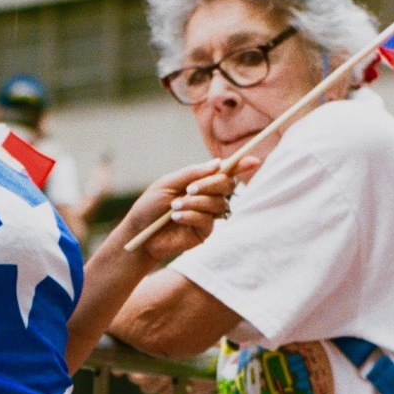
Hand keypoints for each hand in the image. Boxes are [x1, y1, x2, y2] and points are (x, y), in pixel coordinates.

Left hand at [117, 158, 258, 265]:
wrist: (139, 233)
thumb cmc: (150, 206)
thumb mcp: (167, 183)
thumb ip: (191, 173)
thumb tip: (217, 163)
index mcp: (200, 181)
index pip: (224, 172)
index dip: (240, 165)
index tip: (253, 160)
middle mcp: (207, 197)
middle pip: (226, 185)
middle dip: (211, 185)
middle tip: (189, 189)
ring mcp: (208, 215)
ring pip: (218, 203)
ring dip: (196, 202)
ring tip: (174, 207)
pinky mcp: (204, 232)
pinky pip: (208, 220)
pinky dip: (192, 215)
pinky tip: (176, 218)